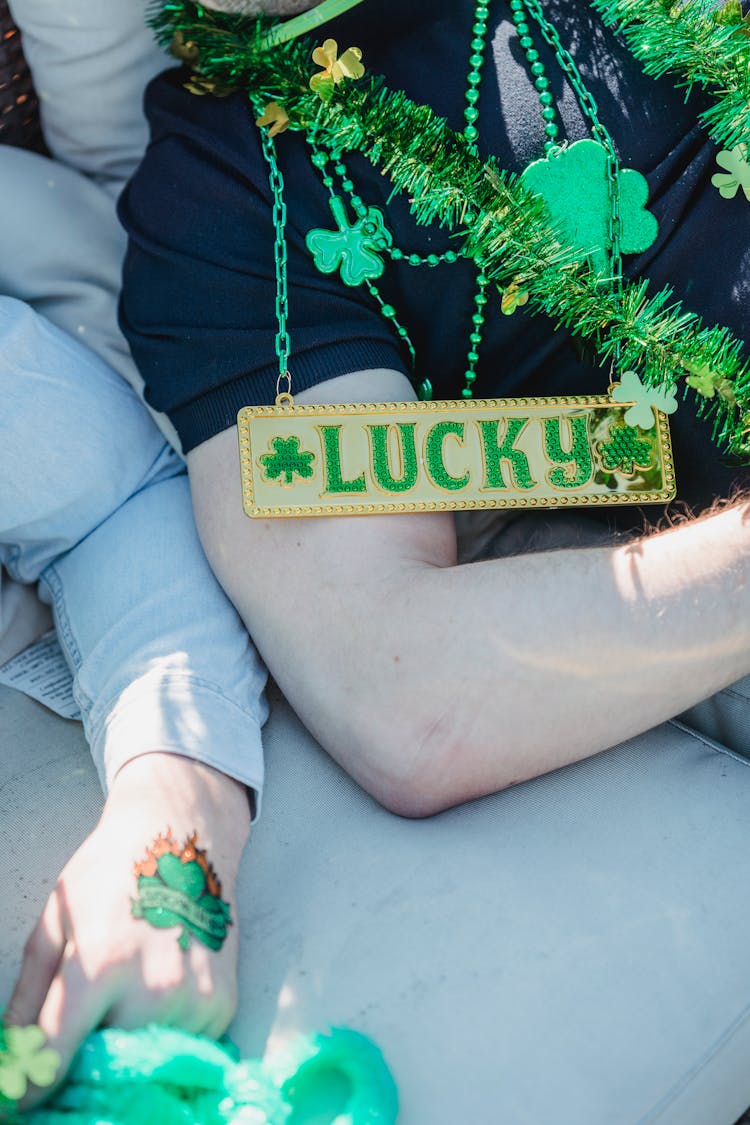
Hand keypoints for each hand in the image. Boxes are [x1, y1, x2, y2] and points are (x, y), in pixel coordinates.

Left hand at [2, 752, 250, 1113]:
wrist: (185, 834)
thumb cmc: (113, 869)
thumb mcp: (57, 921)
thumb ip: (30, 995)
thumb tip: (12, 1053)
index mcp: (100, 964)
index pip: (54, 1056)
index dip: (30, 1086)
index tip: (22, 1096)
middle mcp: (152, 989)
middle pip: (101, 1065)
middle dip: (84, 1056)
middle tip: (84, 1024)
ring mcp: (193, 999)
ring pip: (143, 1060)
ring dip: (126, 1043)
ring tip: (126, 995)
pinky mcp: (222, 1005)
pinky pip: (181, 1046)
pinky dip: (162, 1032)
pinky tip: (158, 989)